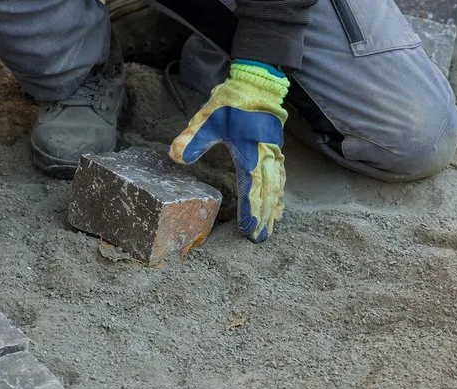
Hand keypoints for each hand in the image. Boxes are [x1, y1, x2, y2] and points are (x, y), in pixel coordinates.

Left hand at [169, 60, 289, 242]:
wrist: (257, 81)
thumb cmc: (232, 101)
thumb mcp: (208, 118)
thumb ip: (193, 139)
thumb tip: (175, 156)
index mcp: (251, 152)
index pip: (252, 189)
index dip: (251, 211)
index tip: (248, 230)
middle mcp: (266, 156)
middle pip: (268, 193)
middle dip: (264, 217)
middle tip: (260, 238)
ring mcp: (274, 153)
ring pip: (277, 187)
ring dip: (273, 208)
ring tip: (271, 227)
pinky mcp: (276, 149)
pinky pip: (281, 177)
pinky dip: (280, 193)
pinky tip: (279, 204)